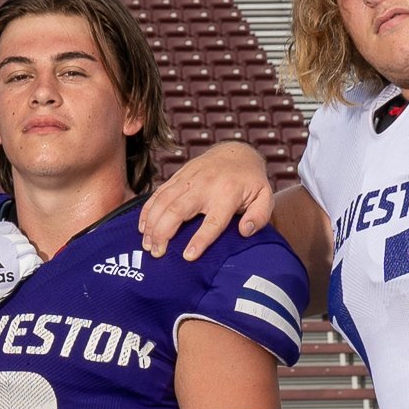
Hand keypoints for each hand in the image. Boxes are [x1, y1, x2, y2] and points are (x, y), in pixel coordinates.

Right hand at [137, 142, 274, 261]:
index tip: (188, 256)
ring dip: (151, 224)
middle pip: (178, 211)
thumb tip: (244, 231)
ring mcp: (189, 179)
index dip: (200, 239)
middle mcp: (205, 186)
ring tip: (147, 244)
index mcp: (228, 194)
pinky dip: (147, 210)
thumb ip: (260, 216)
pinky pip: (158, 193)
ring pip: (163, 202)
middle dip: (163, 233)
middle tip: (157, 253)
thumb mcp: (265, 198)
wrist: (236, 153)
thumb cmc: (251, 182)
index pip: (212, 221)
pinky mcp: (178, 176)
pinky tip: (143, 227)